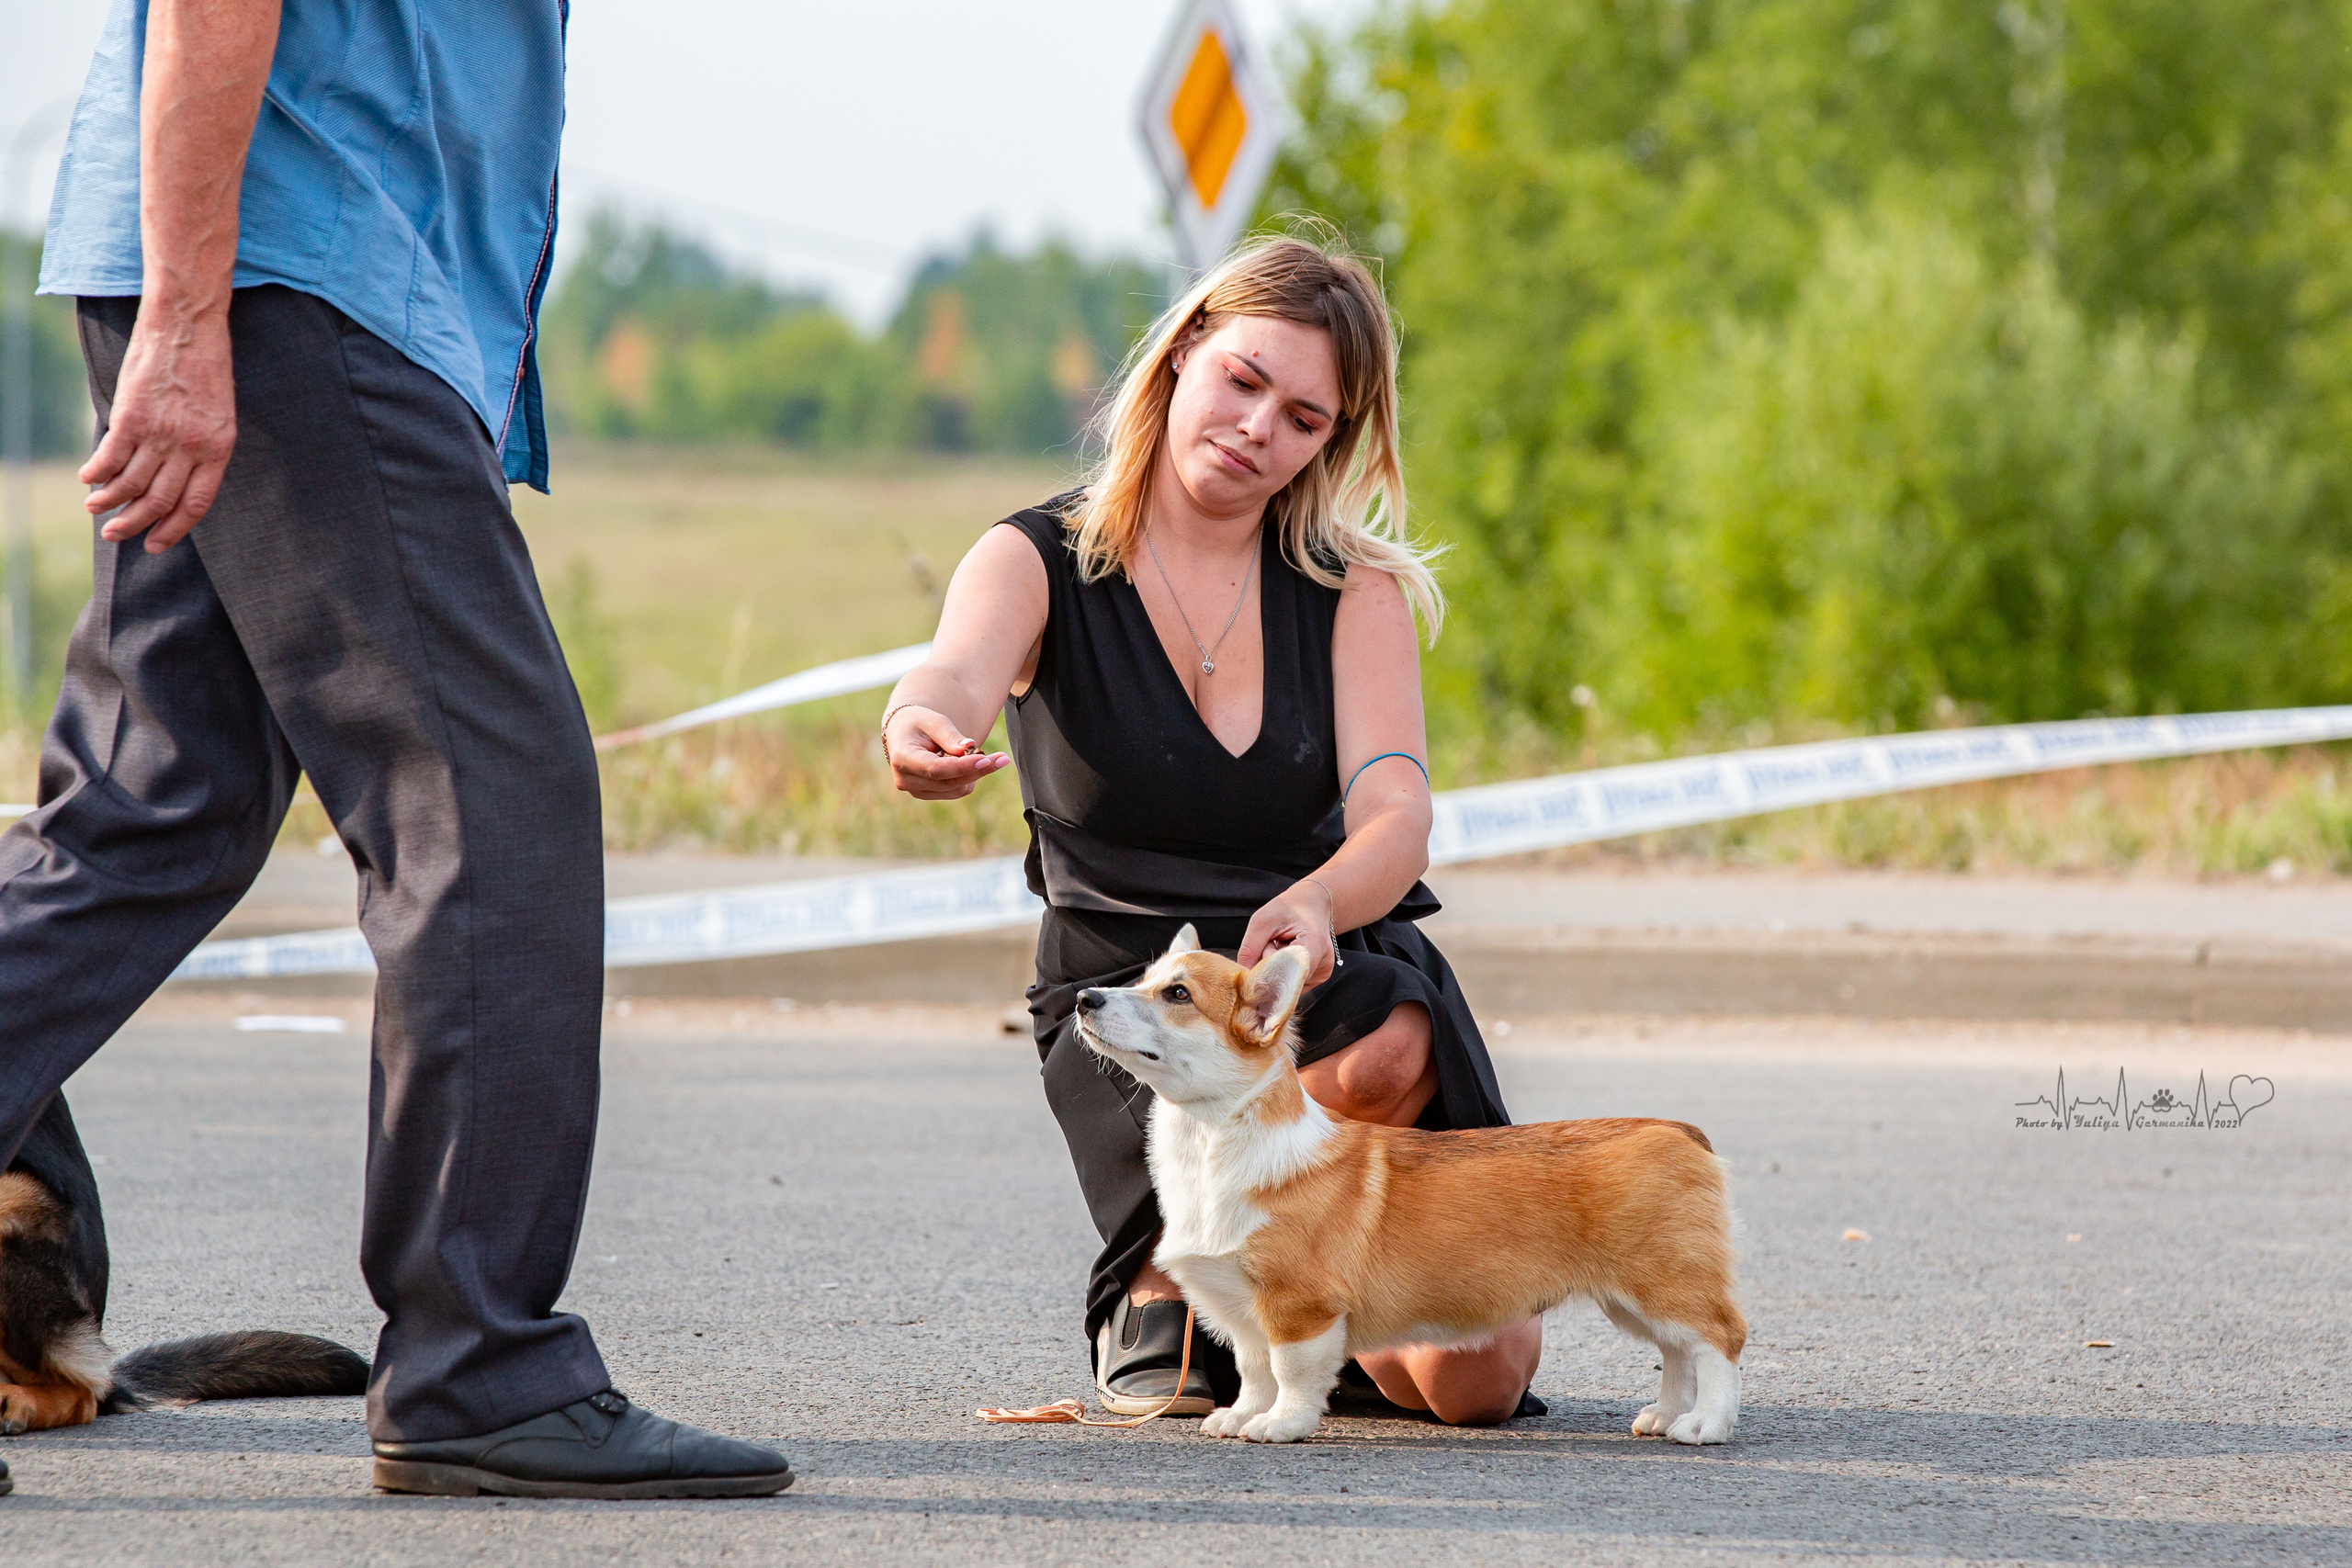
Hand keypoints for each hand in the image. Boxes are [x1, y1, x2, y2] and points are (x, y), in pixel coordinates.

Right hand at [83, 304, 237, 551]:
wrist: (188, 325)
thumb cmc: (204, 366)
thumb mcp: (217, 413)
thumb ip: (201, 446)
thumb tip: (175, 475)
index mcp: (219, 449)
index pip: (195, 504)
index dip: (174, 529)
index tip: (156, 544)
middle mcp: (191, 447)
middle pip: (159, 501)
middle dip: (135, 523)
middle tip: (115, 534)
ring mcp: (161, 433)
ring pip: (131, 484)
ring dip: (109, 502)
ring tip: (95, 509)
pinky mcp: (133, 416)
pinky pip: (110, 457)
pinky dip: (96, 473)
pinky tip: (87, 479)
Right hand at [885, 706, 1009, 800]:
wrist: (904, 733)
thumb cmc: (919, 723)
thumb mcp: (934, 721)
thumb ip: (950, 735)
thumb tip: (969, 747)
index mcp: (902, 758)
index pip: (936, 769)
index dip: (963, 766)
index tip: (986, 759)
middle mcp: (905, 780)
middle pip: (950, 782)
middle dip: (978, 769)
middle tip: (1003, 757)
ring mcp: (916, 791)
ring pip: (956, 789)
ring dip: (975, 773)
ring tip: (977, 753)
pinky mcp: (927, 795)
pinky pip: (956, 791)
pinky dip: (968, 777)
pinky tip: (965, 762)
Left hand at [1240, 879, 1336, 987]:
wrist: (1312, 904)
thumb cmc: (1290, 909)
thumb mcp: (1263, 919)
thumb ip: (1250, 948)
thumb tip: (1244, 979)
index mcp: (1315, 945)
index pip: (1286, 973)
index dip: (1267, 971)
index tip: (1259, 955)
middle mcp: (1323, 964)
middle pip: (1286, 981)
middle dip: (1269, 969)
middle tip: (1271, 944)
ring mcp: (1322, 974)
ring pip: (1288, 984)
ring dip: (1276, 971)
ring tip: (1281, 947)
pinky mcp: (1318, 978)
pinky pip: (1292, 983)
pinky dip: (1284, 972)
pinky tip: (1287, 955)